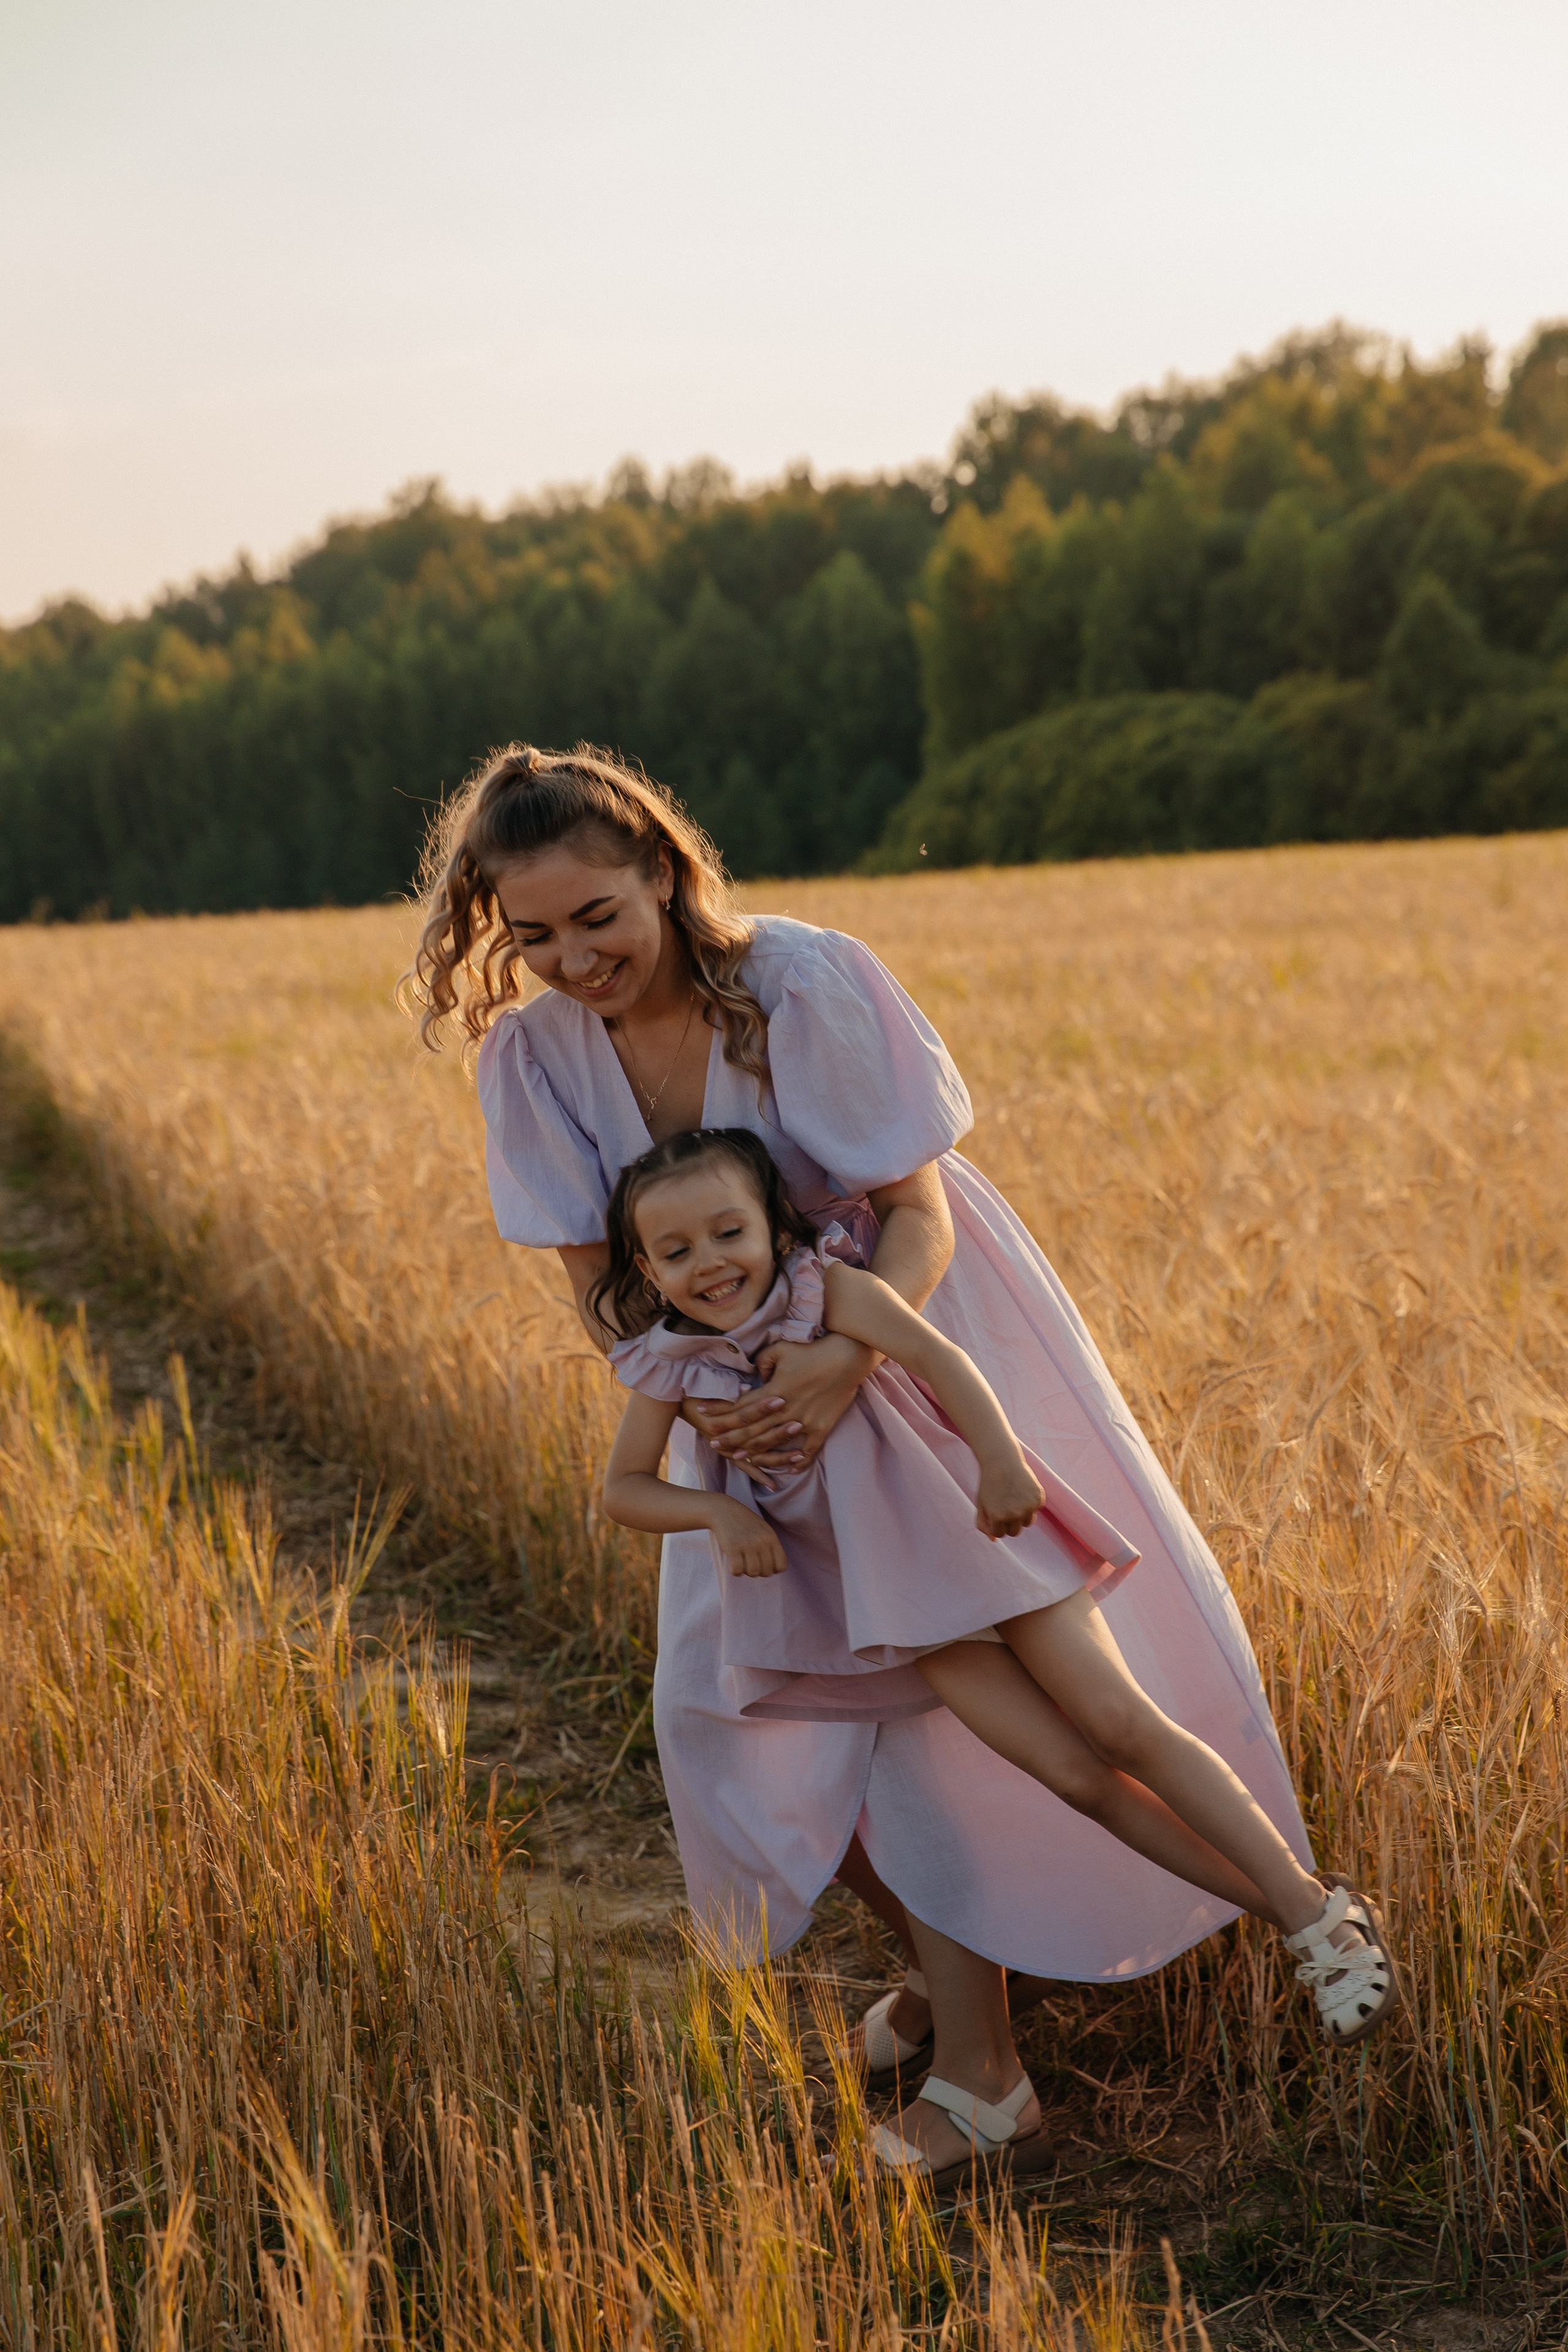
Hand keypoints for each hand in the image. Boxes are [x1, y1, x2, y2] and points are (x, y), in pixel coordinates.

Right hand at [683, 1393, 801, 1485]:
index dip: (763, 1406)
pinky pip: (746, 1468)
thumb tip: (748, 1388)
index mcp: (722, 1415)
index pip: (745, 1411)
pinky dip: (759, 1476)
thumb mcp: (714, 1384)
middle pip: (755, 1435)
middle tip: (798, 1426)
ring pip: (755, 1455)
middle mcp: (725, 1434)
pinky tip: (774, 1486)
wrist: (684, 1400)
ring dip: (777, 1457)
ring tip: (798, 1456)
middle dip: (779, 1432)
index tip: (782, 1399)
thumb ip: (731, 1388)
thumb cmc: (703, 1388)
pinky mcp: (729, 1454)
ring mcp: (728, 1447)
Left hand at [696, 1334, 874, 1471]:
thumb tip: (755, 1376)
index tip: (702, 1414)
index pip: (739, 1406)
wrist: (848, 1357)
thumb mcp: (782, 1349)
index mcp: (774, 1390)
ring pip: (773, 1442)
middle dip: (729, 1437)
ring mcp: (804, 1422)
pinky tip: (788, 1469)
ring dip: (753, 1451)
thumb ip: (763, 1362)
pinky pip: (808, 1450)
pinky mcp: (822, 1427)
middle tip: (712, 1443)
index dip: (719, 1411)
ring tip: (737, 1457)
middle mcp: (785, 1410)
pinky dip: (797, 1461)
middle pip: (750, 1429)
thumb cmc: (813, 1349)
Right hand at [709, 1497, 787, 1578]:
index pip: (781, 1566)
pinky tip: (733, 1562)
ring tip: (741, 1561)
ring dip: (746, 1571)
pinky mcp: (732, 1548)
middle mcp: (762, 1541)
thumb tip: (774, 1570)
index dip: (772, 1569)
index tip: (763, 1565)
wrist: (722, 1510)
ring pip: (752, 1573)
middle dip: (758, 1571)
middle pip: (766, 1572)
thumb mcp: (763, 1530)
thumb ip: (771, 1546)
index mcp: (772, 1537)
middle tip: (749, 1562)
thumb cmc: (744, 1522)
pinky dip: (735, 1571)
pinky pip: (737, 1571)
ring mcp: (748, 1545)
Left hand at [975, 1451, 1043, 1540]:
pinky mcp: (1038, 1498)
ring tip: (1013, 1498)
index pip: (1000, 1534)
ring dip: (1021, 1515)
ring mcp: (1028, 1506)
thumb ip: (983, 1524)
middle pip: (1014, 1532)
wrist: (1002, 1460)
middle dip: (1008, 1522)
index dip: (996, 1523)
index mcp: (998, 1517)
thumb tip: (994, 1540)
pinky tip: (1022, 1489)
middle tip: (1004, 1505)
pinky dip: (1030, 1503)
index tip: (994, 1511)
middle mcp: (1014, 1514)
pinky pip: (1035, 1510)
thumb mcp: (981, 1504)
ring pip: (1027, 1522)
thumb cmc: (989, 1483)